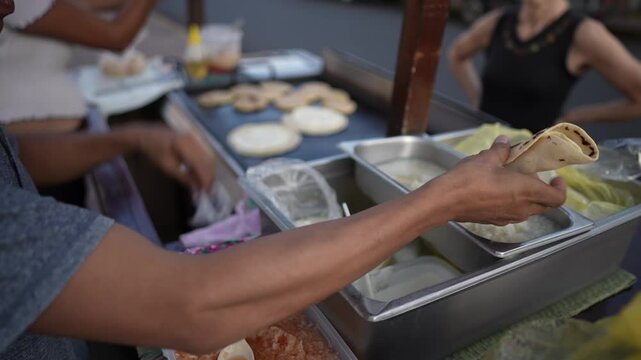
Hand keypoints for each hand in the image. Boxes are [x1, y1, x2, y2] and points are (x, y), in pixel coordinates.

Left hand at [126, 124, 214, 191]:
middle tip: (207, 192)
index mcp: (183, 145)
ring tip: (204, 186)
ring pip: (209, 159)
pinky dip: (205, 167)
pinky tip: (202, 177)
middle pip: (208, 162)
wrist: (148, 136)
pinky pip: (205, 156)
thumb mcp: (167, 167)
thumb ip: (184, 178)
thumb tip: (196, 190)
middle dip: (209, 178)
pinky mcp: (196, 141)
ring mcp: (195, 139)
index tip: (205, 193)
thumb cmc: (154, 151)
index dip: (205, 180)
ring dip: (208, 174)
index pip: (200, 165)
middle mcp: (193, 140)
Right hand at [427, 136, 565, 225]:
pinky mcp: (494, 221)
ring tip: (511, 182)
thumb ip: (501, 151)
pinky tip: (496, 191)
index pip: (557, 197)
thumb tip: (505, 142)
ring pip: (528, 210)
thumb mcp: (487, 158)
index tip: (555, 178)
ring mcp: (508, 217)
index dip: (560, 188)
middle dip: (541, 190)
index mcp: (526, 191)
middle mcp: (521, 208)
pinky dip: (512, 203)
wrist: (445, 201)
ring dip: (526, 197)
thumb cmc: (469, 179)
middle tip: (528, 175)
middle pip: (543, 204)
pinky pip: (512, 213)